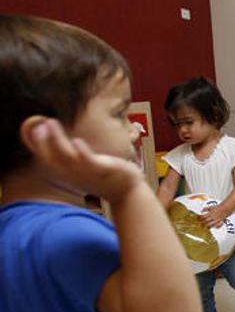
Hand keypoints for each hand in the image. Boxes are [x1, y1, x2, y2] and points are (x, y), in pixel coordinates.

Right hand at [28, 119, 142, 203]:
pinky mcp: (102, 170)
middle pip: (50, 157)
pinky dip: (82, 152)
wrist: (124, 189)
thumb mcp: (81, 166)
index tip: (33, 128)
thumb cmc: (101, 175)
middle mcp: (72, 173)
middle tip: (38, 123)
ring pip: (66, 156)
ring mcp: (86, 172)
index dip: (36, 144)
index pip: (45, 158)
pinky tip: (77, 141)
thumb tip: (59, 138)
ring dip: (57, 139)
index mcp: (65, 172)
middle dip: (41, 141)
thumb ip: (68, 155)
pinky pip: (89, 162)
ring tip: (51, 122)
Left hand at [200, 204, 230, 227]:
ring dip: (208, 226)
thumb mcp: (211, 207)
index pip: (204, 216)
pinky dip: (217, 226)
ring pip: (212, 224)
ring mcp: (217, 219)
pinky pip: (219, 225)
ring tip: (206, 227)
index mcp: (211, 213)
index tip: (199, 220)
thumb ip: (205, 209)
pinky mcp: (221, 221)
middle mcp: (213, 216)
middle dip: (203, 223)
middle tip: (201, 225)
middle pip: (207, 221)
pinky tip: (215, 227)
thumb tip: (201, 211)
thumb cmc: (218, 207)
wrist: (225, 208)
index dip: (200, 218)